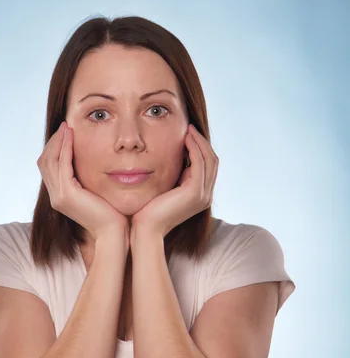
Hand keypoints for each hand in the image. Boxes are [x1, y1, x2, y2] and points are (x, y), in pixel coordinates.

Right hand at [37, 122, 129, 242]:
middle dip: (54, 142)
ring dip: (58, 142)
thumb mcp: (95, 193)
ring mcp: (59, 197)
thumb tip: (92, 163)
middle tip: (64, 126)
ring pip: (50, 161)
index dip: (54, 148)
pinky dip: (64, 149)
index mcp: (60, 197)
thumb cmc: (111, 214)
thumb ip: (88, 180)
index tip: (65, 133)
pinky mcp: (66, 195)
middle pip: (45, 162)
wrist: (113, 232)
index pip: (49, 167)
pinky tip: (71, 137)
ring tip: (67, 127)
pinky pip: (61, 165)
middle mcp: (55, 197)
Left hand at [131, 123, 217, 238]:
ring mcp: (202, 195)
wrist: (145, 229)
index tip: (188, 134)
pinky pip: (199, 163)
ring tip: (187, 129)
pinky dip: (194, 148)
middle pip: (212, 161)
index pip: (207, 166)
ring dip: (199, 142)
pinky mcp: (194, 193)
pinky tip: (184, 139)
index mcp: (200, 196)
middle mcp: (205, 196)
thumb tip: (172, 157)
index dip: (200, 148)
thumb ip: (173, 177)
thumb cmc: (148, 211)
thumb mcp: (164, 189)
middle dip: (202, 142)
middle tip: (189, 127)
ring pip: (209, 159)